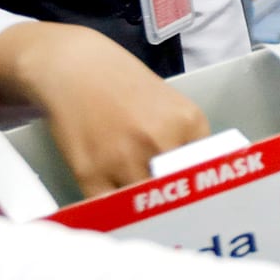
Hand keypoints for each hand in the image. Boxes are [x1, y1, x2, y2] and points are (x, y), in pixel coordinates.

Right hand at [0, 22, 211, 197]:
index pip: (204, 171)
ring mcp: (124, 159)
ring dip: (140, 206)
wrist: (74, 68)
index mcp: (187, 122)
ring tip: (136, 203)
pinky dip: (113, 212)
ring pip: (143, 204)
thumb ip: (185, 141)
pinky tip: (114, 207)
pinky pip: (109, 208)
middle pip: (175, 191)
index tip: (197, 200)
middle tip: (168, 208)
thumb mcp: (170, 105)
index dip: (199, 187)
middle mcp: (160, 142)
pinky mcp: (90, 173)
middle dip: (171, 200)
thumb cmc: (123, 85)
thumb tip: (196, 183)